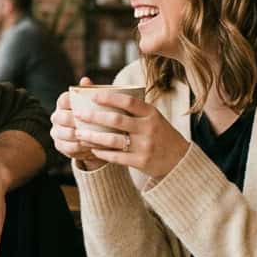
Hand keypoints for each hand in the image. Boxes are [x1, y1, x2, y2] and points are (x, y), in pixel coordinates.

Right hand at [50, 77, 102, 169]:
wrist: (88, 134)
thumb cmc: (93, 113)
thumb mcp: (93, 102)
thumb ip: (89, 91)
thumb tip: (85, 79)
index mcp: (62, 103)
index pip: (63, 100)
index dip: (74, 103)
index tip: (89, 106)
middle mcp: (56, 116)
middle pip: (62, 118)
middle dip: (77, 121)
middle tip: (95, 123)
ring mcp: (56, 132)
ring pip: (66, 134)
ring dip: (83, 136)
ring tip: (98, 137)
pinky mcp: (60, 145)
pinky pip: (70, 148)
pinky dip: (83, 148)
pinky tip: (95, 147)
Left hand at [70, 90, 189, 180]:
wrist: (179, 160)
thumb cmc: (160, 134)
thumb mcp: (153, 117)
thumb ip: (134, 109)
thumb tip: (105, 95)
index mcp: (151, 113)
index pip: (128, 102)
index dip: (109, 98)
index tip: (92, 95)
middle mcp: (148, 128)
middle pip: (117, 120)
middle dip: (94, 117)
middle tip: (78, 114)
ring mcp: (145, 146)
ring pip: (113, 140)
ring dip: (93, 136)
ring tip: (79, 133)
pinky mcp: (140, 162)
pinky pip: (116, 156)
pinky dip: (102, 152)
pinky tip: (91, 148)